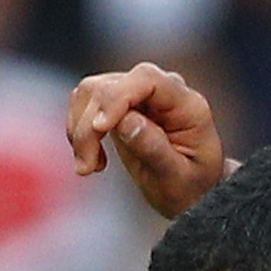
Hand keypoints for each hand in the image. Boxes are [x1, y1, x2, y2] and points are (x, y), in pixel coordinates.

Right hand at [66, 63, 225, 215]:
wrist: (191, 190)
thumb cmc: (191, 186)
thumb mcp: (179, 178)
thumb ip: (155, 148)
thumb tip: (126, 121)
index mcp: (187, 105)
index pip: (147, 79)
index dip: (117, 98)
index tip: (99, 128)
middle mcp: (162, 91)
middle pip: (110, 86)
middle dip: (89, 126)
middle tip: (87, 167)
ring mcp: (138, 94)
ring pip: (91, 92)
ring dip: (79, 129)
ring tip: (88, 166)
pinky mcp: (118, 105)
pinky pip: (85, 104)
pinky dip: (79, 131)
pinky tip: (92, 158)